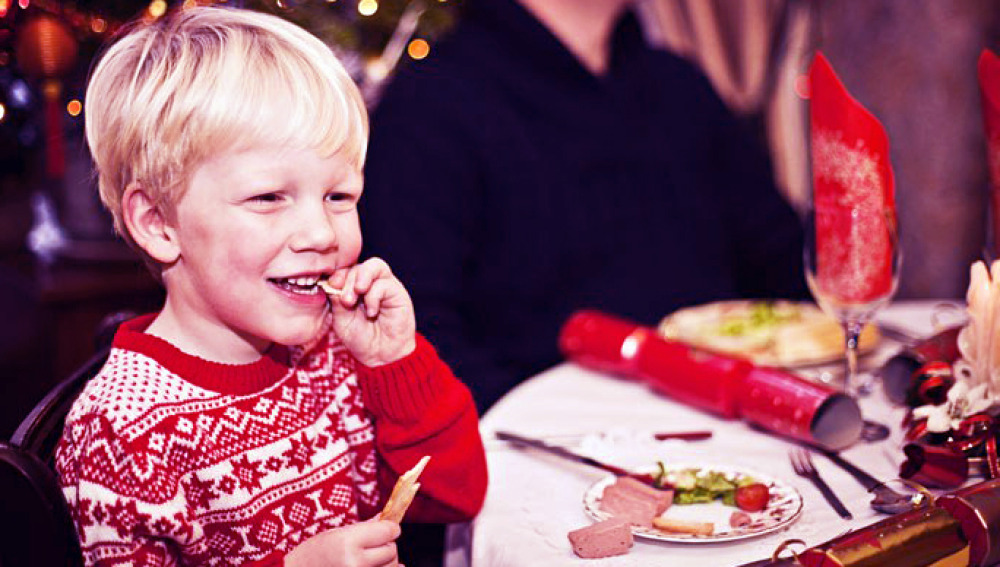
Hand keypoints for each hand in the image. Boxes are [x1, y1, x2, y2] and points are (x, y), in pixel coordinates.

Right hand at [284, 519, 401, 566]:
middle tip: (373, 545)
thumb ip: (364, 528)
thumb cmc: (313, 554)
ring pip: (392, 566)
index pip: (388, 531)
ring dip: (385, 561)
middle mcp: (355, 563)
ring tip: (369, 559)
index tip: (387, 528)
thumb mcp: (335, 534)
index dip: (390, 528)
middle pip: (391, 550)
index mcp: (347, 542)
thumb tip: (386, 519)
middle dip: (386, 545)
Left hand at [328, 257, 416, 366]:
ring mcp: (385, 286)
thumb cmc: (361, 338)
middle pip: (358, 266)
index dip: (337, 275)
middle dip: (348, 280)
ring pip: (374, 266)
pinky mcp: (398, 293)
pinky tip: (372, 312)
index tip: (331, 286)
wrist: (380, 355)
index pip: (344, 270)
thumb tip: (331, 283)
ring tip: (356, 294)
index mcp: (353, 288)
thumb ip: (337, 301)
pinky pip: (384, 284)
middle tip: (346, 300)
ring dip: (362, 278)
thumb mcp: (342, 319)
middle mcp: (370, 284)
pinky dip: (374, 296)